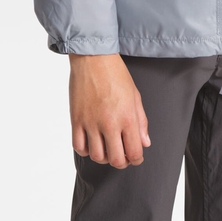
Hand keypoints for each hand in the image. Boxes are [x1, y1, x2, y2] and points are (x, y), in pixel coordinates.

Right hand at [68, 53, 151, 167]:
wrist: (94, 58)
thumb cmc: (116, 74)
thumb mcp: (135, 95)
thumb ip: (141, 121)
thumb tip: (144, 143)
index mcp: (127, 117)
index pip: (134, 151)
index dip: (137, 159)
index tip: (136, 157)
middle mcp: (109, 123)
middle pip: (115, 159)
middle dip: (122, 162)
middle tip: (122, 156)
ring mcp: (91, 123)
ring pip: (97, 156)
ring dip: (104, 157)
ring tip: (107, 148)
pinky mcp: (76, 120)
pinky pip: (79, 147)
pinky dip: (86, 150)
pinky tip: (92, 142)